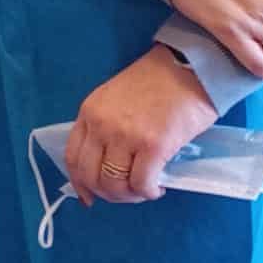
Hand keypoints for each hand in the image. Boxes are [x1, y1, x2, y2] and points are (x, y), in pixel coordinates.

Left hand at [65, 48, 220, 204]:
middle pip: (90, 175)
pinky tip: (158, 187)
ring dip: (129, 196)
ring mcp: (125, 136)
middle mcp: (101, 125)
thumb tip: (108, 163)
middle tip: (127, 194)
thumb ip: (106, 127)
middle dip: (107, 194)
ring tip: (145, 189)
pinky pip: (142, 183)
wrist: (190, 66)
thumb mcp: (116, 99)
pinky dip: (149, 192)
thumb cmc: (158, 81)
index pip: (72, 157)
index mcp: (89, 112)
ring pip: (114, 184)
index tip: (89, 196)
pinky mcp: (153, 146)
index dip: (80, 183)